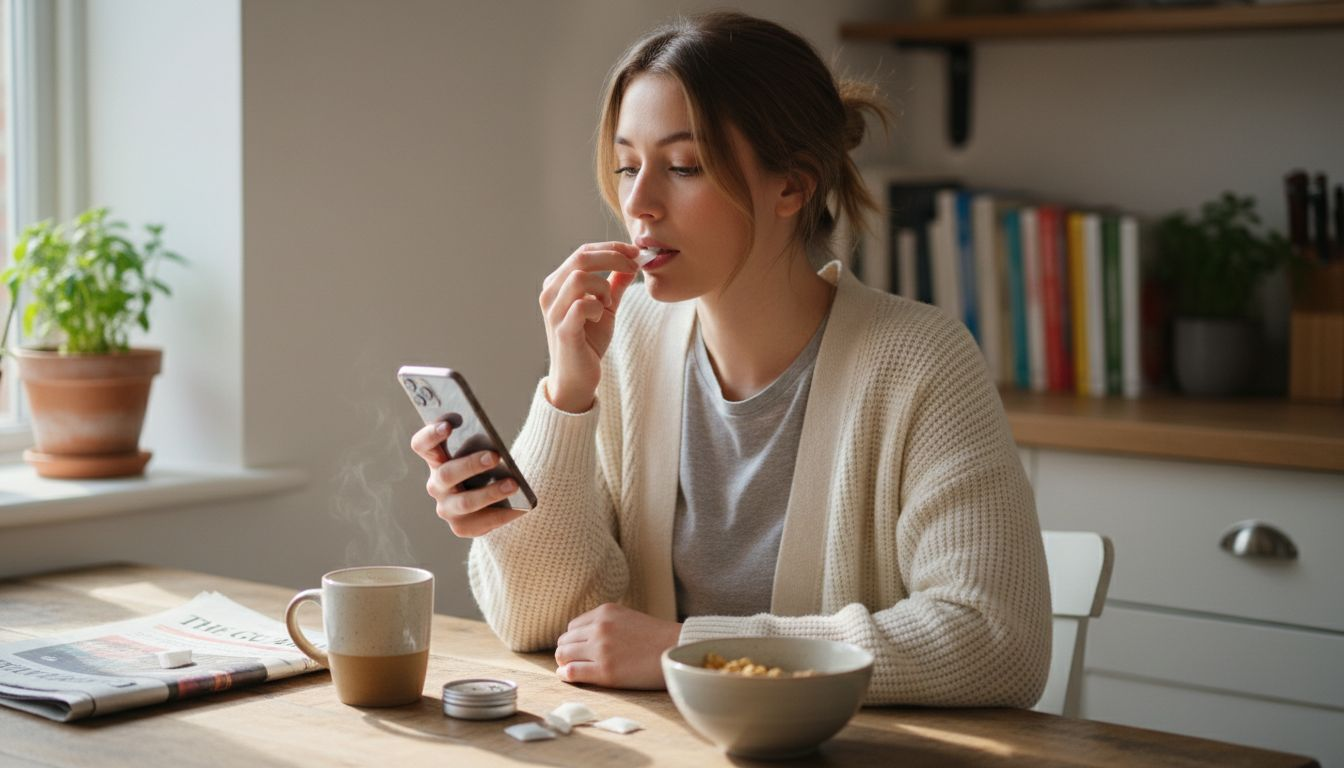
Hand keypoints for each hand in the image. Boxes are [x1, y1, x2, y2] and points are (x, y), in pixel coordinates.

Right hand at [410, 419, 524, 537]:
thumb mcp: (481, 451)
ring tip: (513, 484)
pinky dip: (503, 513)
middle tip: (495, 456)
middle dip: (471, 464)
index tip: (448, 425)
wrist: (493, 501)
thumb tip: (497, 445)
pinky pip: (482, 522)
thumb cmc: (486, 467)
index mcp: (436, 459)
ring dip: (490, 492)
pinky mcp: (461, 527)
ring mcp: (446, 508)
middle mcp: (437, 485)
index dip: (430, 435)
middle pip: (447, 473)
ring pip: (465, 502)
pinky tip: (520, 506)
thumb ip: (482, 443)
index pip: (422, 445)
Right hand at [539, 242, 639, 412]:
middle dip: (613, 257)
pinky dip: (598, 307)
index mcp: (558, 283)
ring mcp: (553, 311)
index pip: (583, 252)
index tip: (635, 252)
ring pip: (579, 277)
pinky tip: (601, 316)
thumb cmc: (588, 342)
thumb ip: (615, 285)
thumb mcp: (605, 308)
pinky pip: (582, 306)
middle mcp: (550, 293)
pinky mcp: (563, 330)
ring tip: (609, 302)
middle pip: (580, 257)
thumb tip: (632, 263)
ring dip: (603, 286)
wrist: (577, 378)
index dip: (611, 248)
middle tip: (634, 266)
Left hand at [554, 603, 681, 689]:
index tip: (581, 649)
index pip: (573, 626)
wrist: (677, 652)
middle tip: (575, 661)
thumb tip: (582, 638)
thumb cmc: (657, 638)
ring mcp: (601, 650)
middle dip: (568, 651)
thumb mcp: (628, 618)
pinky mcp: (605, 672)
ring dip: (565, 663)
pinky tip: (569, 677)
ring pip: (563, 655)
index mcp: (605, 612)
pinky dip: (565, 675)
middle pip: (565, 640)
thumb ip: (606, 622)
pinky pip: (572, 672)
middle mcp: (600, 628)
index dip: (575, 640)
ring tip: (572, 669)